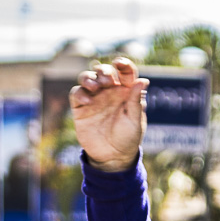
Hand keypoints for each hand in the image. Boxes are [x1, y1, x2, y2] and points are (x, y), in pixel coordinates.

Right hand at [71, 57, 148, 172]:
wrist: (112, 157)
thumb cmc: (128, 138)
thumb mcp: (135, 121)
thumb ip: (136, 101)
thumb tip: (143, 81)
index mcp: (126, 91)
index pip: (125, 72)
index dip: (123, 64)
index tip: (120, 64)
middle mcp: (109, 91)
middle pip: (104, 71)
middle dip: (104, 71)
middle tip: (107, 81)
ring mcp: (94, 98)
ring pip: (87, 78)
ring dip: (89, 78)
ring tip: (94, 87)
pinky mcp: (81, 107)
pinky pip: (77, 94)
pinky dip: (80, 94)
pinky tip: (87, 102)